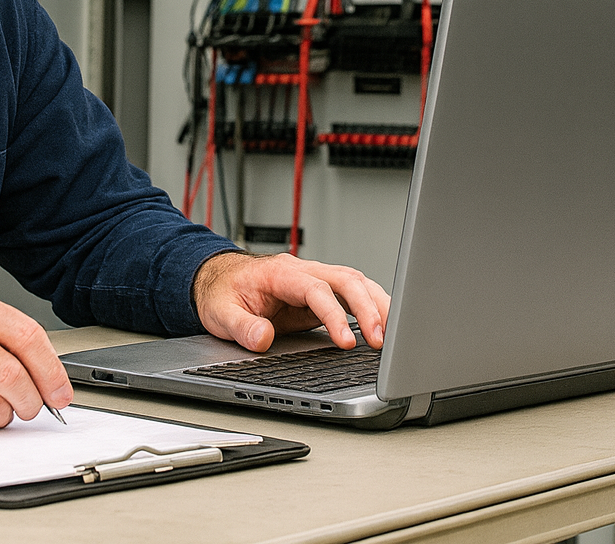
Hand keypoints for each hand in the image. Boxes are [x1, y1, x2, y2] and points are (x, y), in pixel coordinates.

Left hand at [192, 251, 390, 352]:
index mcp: (281, 273)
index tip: (346, 342)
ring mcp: (316, 279)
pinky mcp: (322, 292)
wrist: (219, 280)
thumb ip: (241, 327)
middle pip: (347, 280)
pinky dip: (373, 306)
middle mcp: (304, 271)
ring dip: (378, 306)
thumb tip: (263, 338)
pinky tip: (385, 325)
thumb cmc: (222, 293)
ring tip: (395, 334)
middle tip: (381, 340)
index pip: (316, 290)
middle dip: (369, 308)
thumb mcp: (221, 313)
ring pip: (357, 283)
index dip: (334, 315)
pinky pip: (354, 294)